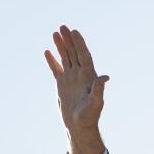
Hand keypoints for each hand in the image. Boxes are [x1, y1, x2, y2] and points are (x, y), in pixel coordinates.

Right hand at [44, 25, 109, 153]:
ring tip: (55, 33)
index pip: (84, 56)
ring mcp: (70, 79)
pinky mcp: (62, 85)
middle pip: (74, 53)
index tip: (74, 32)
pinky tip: (47, 51)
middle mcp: (80, 75)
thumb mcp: (96, 103)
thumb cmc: (89, 117)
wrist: (79, 126)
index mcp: (89, 77)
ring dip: (61, 46)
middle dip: (69, 40)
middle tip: (63, 27)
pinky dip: (52, 61)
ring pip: (65, 58)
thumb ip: (99, 89)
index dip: (80, 44)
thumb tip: (105, 76)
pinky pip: (56, 69)